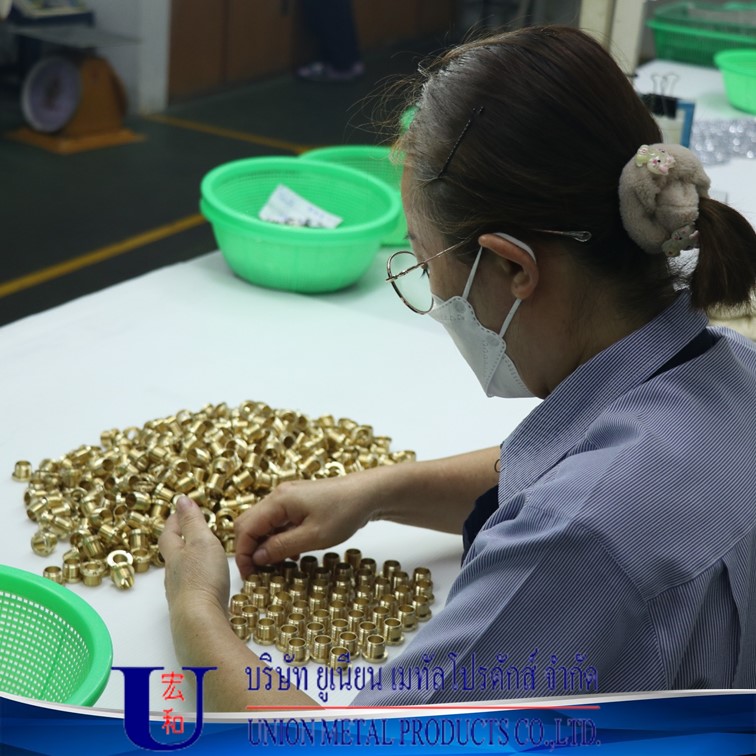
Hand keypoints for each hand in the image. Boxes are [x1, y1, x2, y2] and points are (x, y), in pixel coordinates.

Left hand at [159, 495, 229, 616]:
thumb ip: (192, 521)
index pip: (169, 533)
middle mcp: (173, 574)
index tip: (179, 510)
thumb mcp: (200, 541)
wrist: (200, 620)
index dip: (174, 520)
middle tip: (188, 530)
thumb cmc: (201, 578)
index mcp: (175, 554)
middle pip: (172, 553)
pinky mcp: (193, 606)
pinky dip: (199, 577)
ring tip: (202, 553)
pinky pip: (193, 585)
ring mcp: (181, 592)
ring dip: (189, 559)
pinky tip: (208, 580)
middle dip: (179, 540)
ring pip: (182, 570)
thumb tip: (180, 499)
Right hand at [234, 472, 385, 578]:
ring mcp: (288, 497)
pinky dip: (277, 538)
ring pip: (263, 524)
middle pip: (249, 524)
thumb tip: (257, 558)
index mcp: (278, 501)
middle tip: (259, 574)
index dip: (243, 554)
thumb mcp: (313, 537)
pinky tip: (290, 555)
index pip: (245, 528)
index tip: (250, 576)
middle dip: (249, 549)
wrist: (368, 493)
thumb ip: (282, 547)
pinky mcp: (297, 502)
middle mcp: (278, 496)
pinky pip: (277, 522)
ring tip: (275, 568)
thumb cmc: (344, 512)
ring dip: (264, 545)